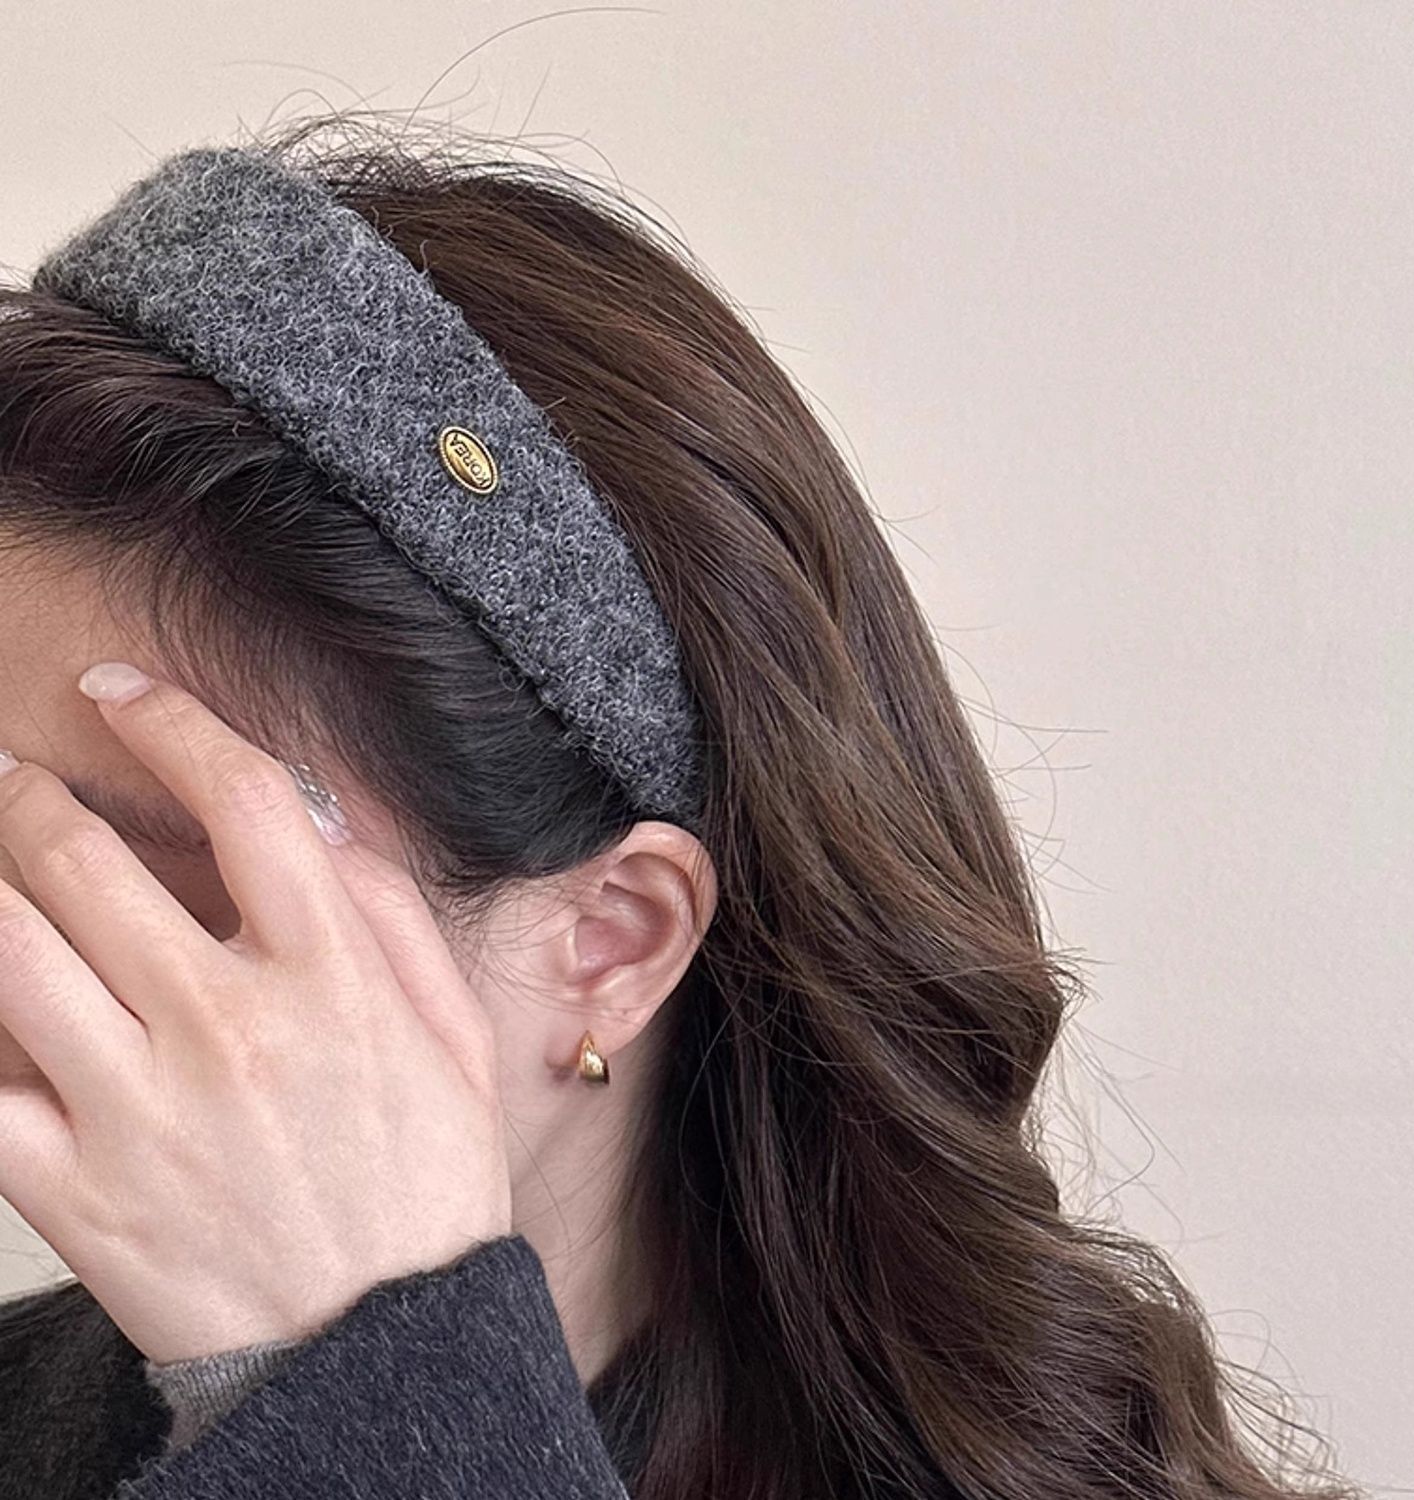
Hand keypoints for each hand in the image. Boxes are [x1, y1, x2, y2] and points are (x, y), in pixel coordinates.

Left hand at [0, 663, 510, 1363]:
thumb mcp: (451, 1037)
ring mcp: (140, 1107)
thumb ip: (391, 917)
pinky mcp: (73, 1190)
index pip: (243, 801)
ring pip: (4, 948)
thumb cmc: (423, 1183)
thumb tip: (318, 824)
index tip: (123, 691)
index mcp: (331, 979)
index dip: (172, 722)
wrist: (378, 1348)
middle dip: (26, 792)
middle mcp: (230, 1024)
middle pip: (83, 856)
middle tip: (12, 777)